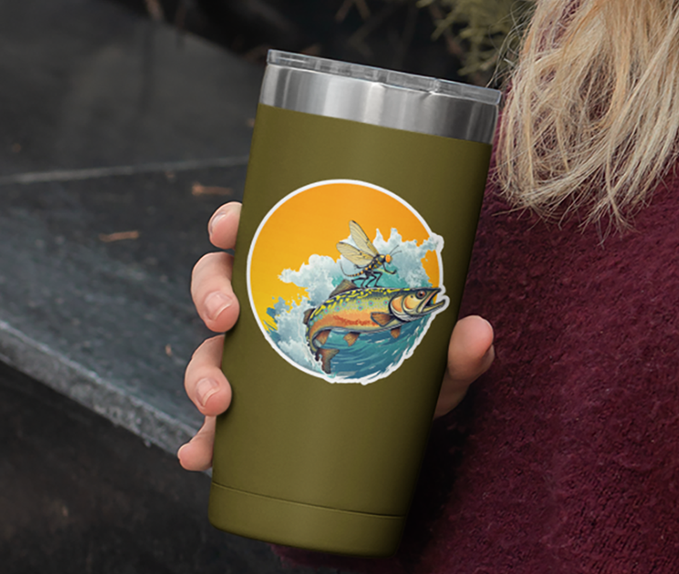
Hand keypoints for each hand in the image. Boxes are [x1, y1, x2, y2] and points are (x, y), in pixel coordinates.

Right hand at [176, 201, 495, 470]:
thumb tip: (480, 332)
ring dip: (201, 373)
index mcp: (309, 273)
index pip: (261, 232)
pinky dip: (200, 439)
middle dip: (210, 294)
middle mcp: (274, 309)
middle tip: (228, 316)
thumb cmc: (414, 367)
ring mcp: (256, 360)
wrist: (403, 428)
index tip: (229, 224)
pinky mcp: (250, 414)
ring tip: (218, 402)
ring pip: (208, 350)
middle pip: (218, 283)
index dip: (233, 222)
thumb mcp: (438, 358)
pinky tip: (198, 455)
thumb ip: (461, 347)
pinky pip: (213, 424)